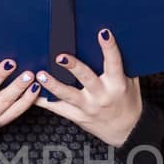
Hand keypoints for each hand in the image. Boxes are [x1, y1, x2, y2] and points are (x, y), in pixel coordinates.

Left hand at [31, 28, 142, 148]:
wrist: (127, 130)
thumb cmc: (128, 101)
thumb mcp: (131, 82)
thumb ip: (121, 65)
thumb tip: (109, 39)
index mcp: (117, 84)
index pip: (114, 63)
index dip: (109, 48)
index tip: (103, 33)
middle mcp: (102, 95)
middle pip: (86, 78)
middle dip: (73, 67)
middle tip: (60, 56)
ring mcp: (88, 107)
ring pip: (68, 95)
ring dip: (53, 84)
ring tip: (40, 75)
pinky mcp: (78, 116)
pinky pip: (58, 109)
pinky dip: (44, 101)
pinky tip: (32, 92)